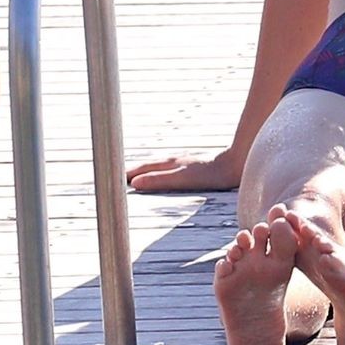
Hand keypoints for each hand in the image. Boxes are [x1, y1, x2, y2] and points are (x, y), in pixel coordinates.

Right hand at [126, 147, 242, 192]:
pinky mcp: (192, 167)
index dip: (127, 172)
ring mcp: (183, 163)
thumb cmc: (209, 174)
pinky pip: (168, 169)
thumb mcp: (181, 179)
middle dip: (131, 170)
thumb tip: (134, 183)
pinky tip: (163, 177)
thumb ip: (159, 180)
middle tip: (115, 176)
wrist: (234, 166)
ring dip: (144, 170)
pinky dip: (157, 172)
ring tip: (133, 176)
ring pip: (158, 166)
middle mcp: (173, 161)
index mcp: (168, 164)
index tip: (110, 177)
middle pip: (147, 165)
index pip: (142, 168)